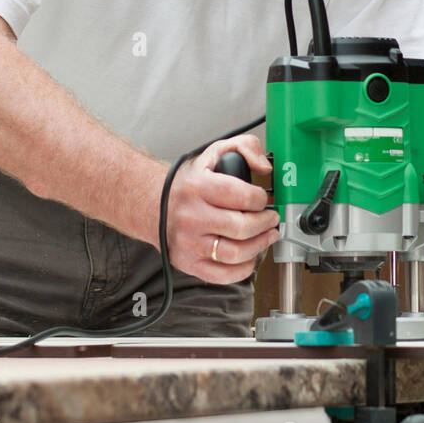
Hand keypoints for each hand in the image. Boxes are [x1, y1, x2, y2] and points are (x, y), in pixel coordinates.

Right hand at [165, 134, 279, 283]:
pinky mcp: (188, 263)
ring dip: (260, 245)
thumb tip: (265, 167)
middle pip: (241, 227)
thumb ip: (245, 147)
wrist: (152, 204)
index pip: (241, 196)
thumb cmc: (188, 183)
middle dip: (266, 223)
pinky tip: (250, 255)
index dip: (260, 199)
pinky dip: (243, 269)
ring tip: (267, 236)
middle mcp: (191, 216)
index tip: (263, 199)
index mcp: (198, 187)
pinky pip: (223, 275)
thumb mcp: (214, 154)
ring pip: (235, 253)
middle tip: (271, 218)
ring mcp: (189, 243)